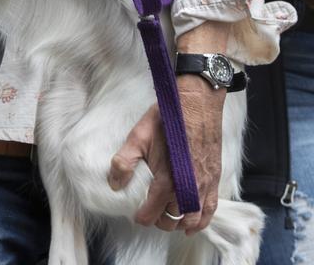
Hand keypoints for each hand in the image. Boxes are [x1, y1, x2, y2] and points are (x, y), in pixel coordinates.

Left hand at [108, 75, 224, 233]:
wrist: (196, 104)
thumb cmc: (167, 119)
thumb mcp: (138, 137)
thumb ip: (124, 163)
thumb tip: (115, 185)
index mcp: (166, 182)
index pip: (151, 214)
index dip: (141, 216)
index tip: (136, 213)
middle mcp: (186, 189)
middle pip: (171, 219)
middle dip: (159, 220)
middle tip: (150, 211)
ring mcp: (203, 186)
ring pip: (191, 219)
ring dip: (178, 222)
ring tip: (167, 216)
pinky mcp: (214, 179)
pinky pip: (210, 210)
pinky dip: (201, 221)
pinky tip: (192, 224)